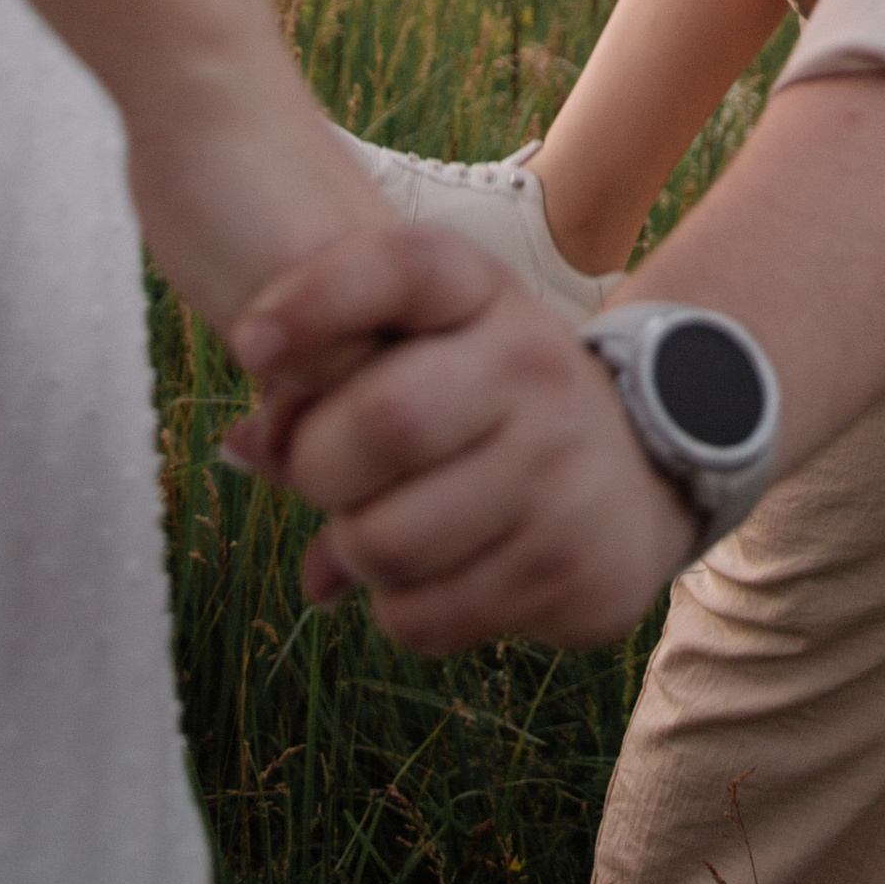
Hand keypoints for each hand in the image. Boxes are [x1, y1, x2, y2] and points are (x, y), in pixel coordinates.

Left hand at [223, 227, 694, 651]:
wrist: (640, 476)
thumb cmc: (490, 405)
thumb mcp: (428, 353)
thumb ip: (328, 380)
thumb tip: (244, 447)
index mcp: (484, 295)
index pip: (402, 266)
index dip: (315, 299)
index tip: (250, 343)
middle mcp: (533, 366)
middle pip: (381, 422)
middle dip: (315, 467)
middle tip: (323, 477)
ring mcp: (557, 468)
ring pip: (385, 541)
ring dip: (353, 551)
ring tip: (382, 531)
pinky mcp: (564, 567)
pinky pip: (419, 617)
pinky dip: (397, 610)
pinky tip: (431, 576)